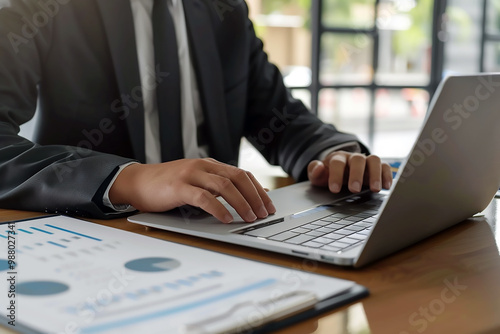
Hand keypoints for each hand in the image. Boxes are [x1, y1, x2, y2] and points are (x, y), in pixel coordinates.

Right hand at [109, 159, 275, 222]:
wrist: (137, 182)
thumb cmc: (168, 186)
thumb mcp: (197, 182)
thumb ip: (217, 187)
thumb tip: (245, 199)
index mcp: (210, 165)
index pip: (242, 174)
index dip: (258, 189)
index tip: (269, 204)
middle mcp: (203, 166)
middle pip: (238, 178)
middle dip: (255, 196)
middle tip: (264, 213)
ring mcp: (191, 175)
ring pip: (224, 186)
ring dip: (241, 203)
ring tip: (249, 218)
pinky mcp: (178, 187)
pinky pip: (204, 197)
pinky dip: (218, 208)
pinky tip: (226, 219)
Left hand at [307, 151, 391, 192]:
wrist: (340, 170)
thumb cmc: (329, 174)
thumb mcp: (318, 175)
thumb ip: (315, 171)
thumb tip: (318, 167)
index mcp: (338, 158)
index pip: (337, 163)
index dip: (336, 175)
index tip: (334, 189)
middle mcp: (353, 157)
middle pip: (357, 160)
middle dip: (356, 175)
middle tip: (354, 189)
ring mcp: (366, 161)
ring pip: (374, 160)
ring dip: (376, 174)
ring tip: (375, 189)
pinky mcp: (377, 167)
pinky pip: (385, 166)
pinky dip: (388, 175)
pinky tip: (387, 187)